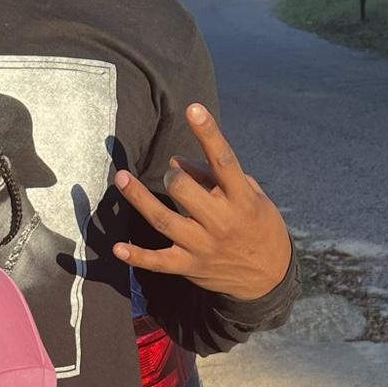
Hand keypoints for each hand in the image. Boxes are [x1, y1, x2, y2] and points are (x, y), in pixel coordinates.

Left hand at [112, 103, 292, 302]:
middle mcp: (221, 222)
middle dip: (172, 174)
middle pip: (184, 190)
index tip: (193, 108)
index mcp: (241, 200)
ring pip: (164, 220)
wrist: (269, 278)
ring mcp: (203, 246)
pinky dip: (138, 256)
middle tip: (172, 173)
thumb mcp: (250, 197)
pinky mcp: (190, 267)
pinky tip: (118, 248)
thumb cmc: (258, 226)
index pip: (224, 161)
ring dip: (140, 198)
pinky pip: (159, 262)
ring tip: (122, 179)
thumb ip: (214, 177)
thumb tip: (176, 160)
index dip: (208, 133)